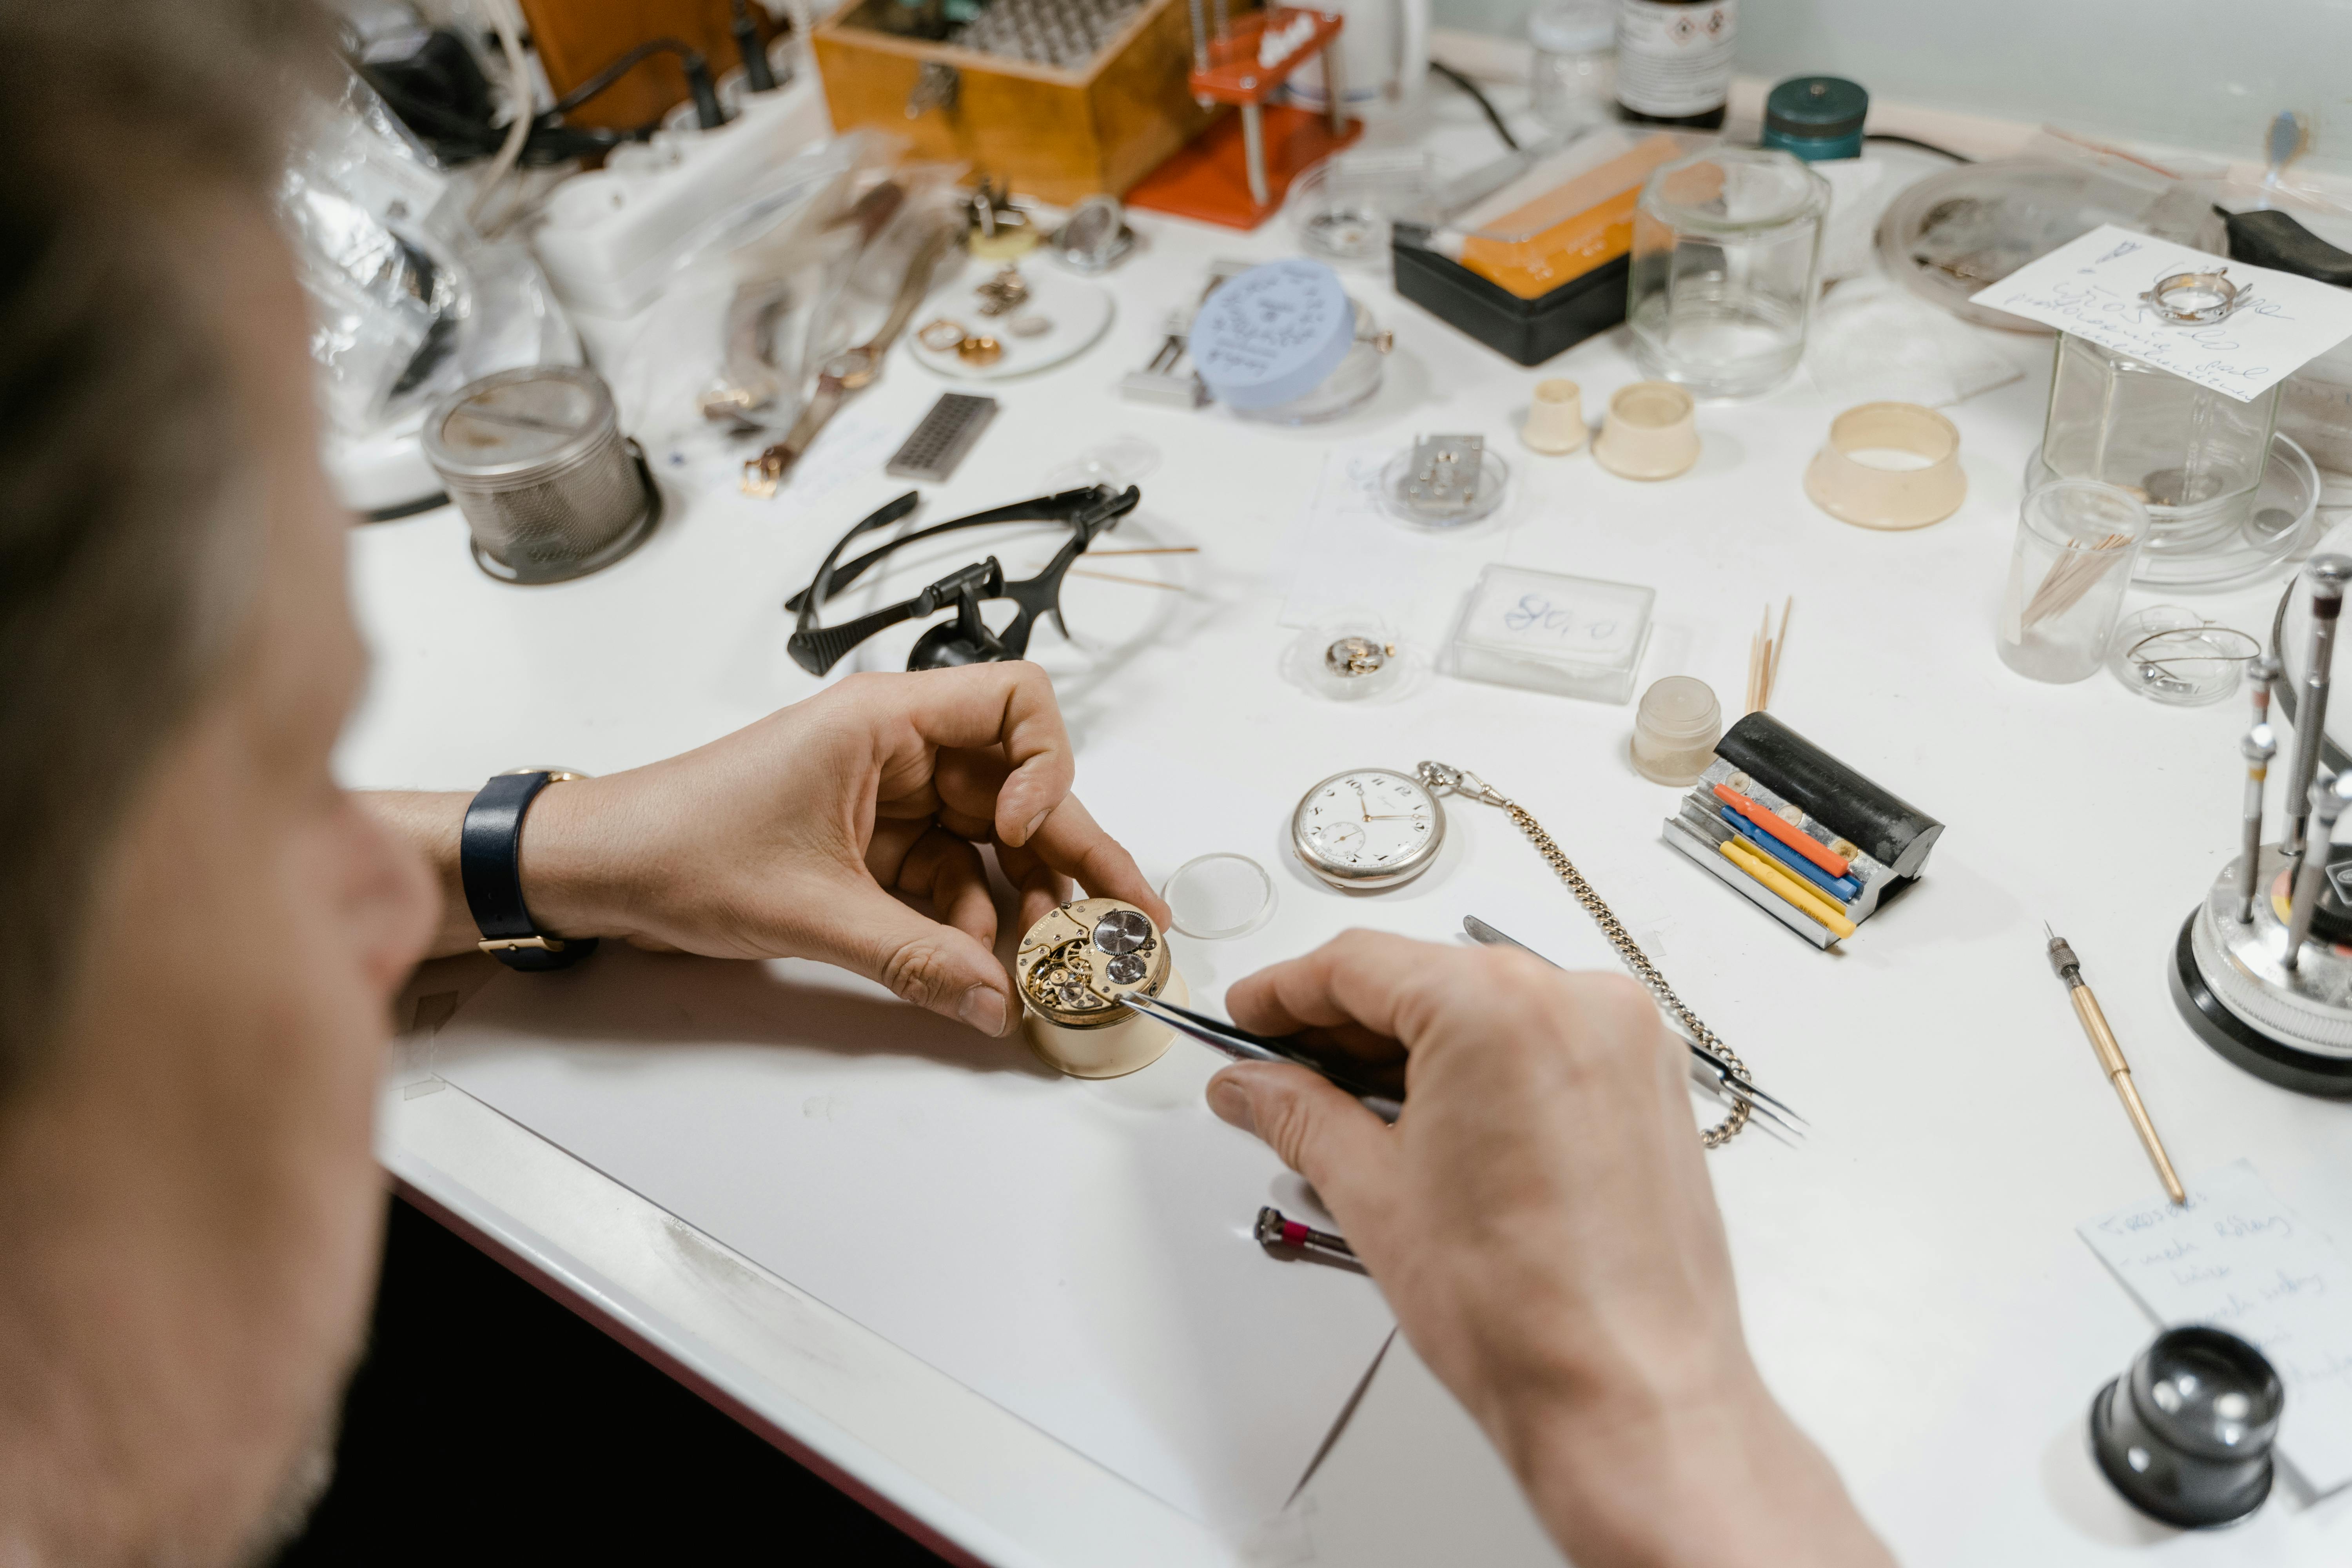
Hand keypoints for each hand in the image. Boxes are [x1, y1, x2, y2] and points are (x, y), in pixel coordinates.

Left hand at [381, 664, 1165, 1036]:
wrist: (597, 870)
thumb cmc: (680, 846)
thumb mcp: (810, 908)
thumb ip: (915, 958)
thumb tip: (1000, 1005)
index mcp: (885, 720)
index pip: (1016, 702)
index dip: (1047, 767)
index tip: (1027, 833)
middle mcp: (899, 749)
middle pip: (1020, 791)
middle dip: (1071, 860)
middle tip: (1128, 929)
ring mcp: (888, 800)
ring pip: (990, 848)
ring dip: (1023, 910)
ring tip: (1052, 973)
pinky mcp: (872, 849)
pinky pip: (949, 883)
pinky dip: (972, 929)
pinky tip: (988, 977)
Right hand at [1206, 933, 1888, 1567]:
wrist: (1631, 1399)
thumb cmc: (1528, 1314)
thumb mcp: (1375, 1194)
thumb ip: (1300, 1115)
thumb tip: (1254, 1086)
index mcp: (1501, 1008)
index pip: (1361, 963)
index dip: (1287, 991)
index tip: (1251, 1016)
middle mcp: (1580, 1003)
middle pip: (1429, 978)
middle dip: (1346, 1024)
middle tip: (1280, 1066)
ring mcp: (1628, 1042)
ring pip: (1490, 1009)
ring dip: (1414, 1047)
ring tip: (1348, 1105)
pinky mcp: (1654, 1085)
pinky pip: (1547, 1043)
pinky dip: (1484, 1067)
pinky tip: (1431, 1117)